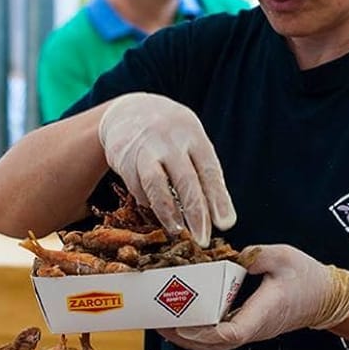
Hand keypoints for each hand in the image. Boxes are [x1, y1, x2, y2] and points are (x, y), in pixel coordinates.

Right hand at [98, 93, 235, 246]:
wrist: (128, 110)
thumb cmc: (170, 134)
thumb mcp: (190, 142)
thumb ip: (203, 173)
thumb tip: (220, 217)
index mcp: (193, 136)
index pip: (209, 171)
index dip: (218, 199)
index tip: (225, 223)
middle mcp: (169, 140)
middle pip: (185, 180)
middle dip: (196, 214)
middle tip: (203, 239)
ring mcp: (144, 148)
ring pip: (156, 184)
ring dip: (167, 212)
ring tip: (177, 230)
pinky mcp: (123, 157)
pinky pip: (136, 186)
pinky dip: (147, 201)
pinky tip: (155, 208)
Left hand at [159, 245, 348, 349]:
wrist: (326, 298)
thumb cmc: (307, 276)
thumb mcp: (282, 256)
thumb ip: (254, 254)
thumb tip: (225, 255)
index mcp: (262, 313)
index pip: (230, 333)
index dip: (203, 331)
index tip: (182, 321)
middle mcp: (253, 329)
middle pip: (212, 344)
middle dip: (182, 336)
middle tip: (157, 320)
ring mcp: (249, 332)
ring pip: (212, 346)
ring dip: (185, 338)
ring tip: (161, 323)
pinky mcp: (246, 329)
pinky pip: (217, 339)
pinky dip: (196, 334)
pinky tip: (180, 322)